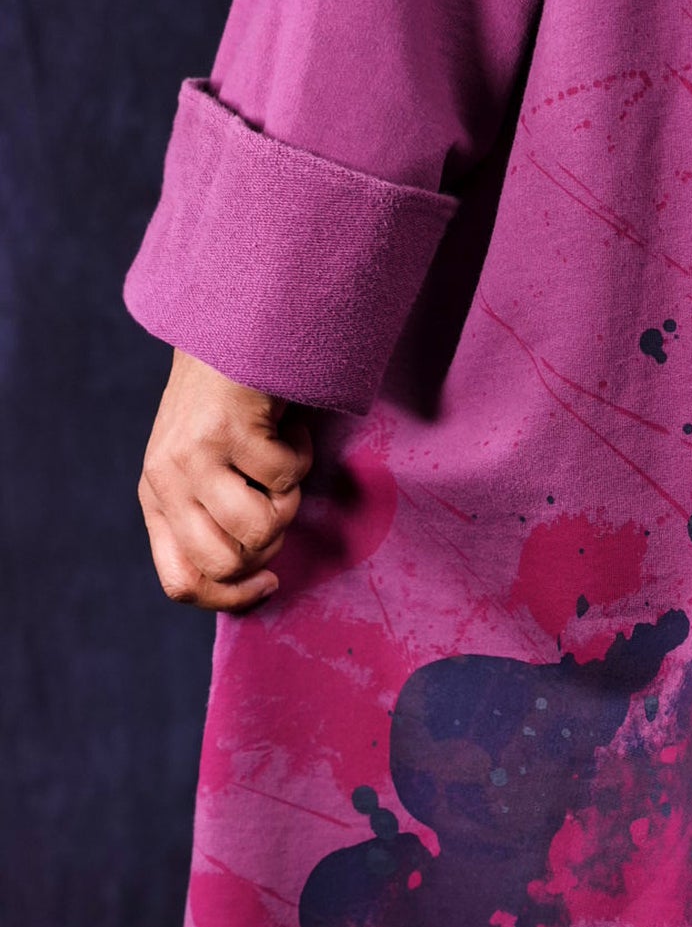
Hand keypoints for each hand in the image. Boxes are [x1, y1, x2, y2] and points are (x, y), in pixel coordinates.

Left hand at [137, 346, 313, 610]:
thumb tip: (254, 578)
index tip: (269, 582)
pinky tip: (285, 426)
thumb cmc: (228, 409)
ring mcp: (194, 454)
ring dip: (289, 499)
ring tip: (282, 463)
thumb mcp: (204, 471)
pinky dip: (300, 454)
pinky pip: (284, 477)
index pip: (181, 583)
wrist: (230, 329)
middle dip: (269, 544)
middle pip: (226, 564)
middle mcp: (166, 479)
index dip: (231, 597)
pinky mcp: (228, 429)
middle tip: (276, 501)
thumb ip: (213, 520)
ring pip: (260, 528)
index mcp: (156, 499)